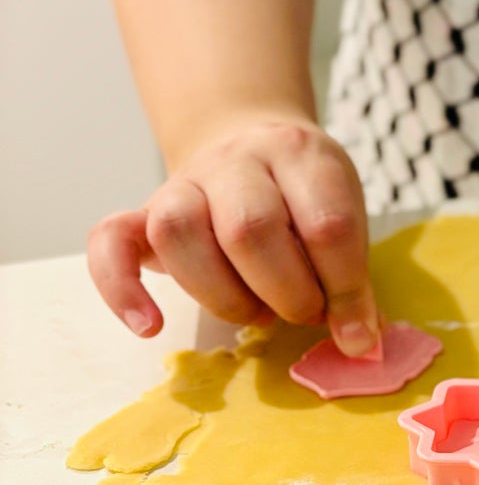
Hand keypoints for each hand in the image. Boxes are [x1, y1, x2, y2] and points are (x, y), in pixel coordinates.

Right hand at [88, 115, 379, 353]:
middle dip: (286, 293)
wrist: (246, 137)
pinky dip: (121, 289)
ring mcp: (184, 182)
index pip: (327, 225)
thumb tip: (362, 346)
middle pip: (250, 229)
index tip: (353, 330)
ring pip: (180, 231)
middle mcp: (237, 161)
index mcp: (301, 155)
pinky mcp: (142, 212)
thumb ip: (351, 277)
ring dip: (223, 294)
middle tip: (303, 313)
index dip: (344, 289)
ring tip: (256, 314)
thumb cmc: (302, 194)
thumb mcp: (342, 215)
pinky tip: (150, 326)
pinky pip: (110, 242)